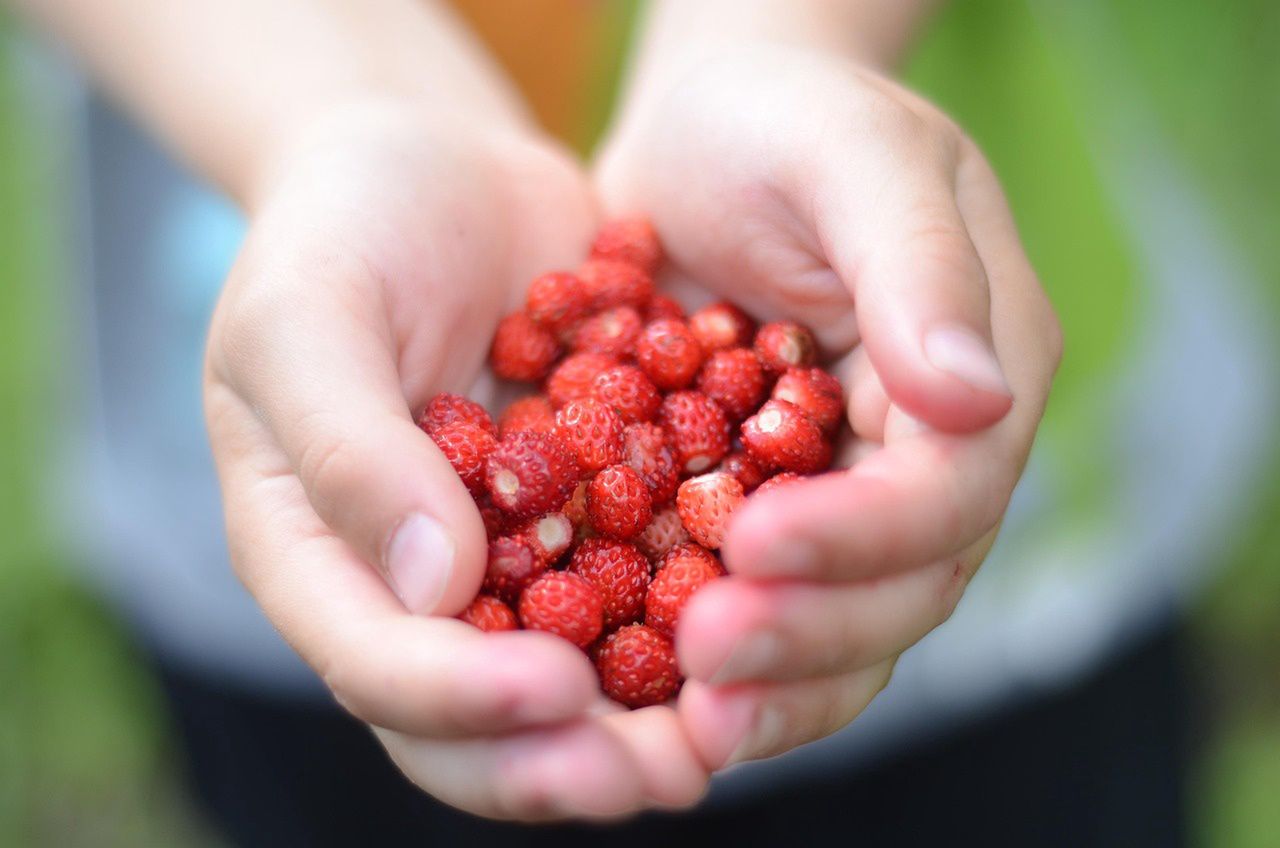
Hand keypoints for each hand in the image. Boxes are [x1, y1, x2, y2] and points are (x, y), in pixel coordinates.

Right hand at [204, 101, 707, 818]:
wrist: (432, 173)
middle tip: (667, 771)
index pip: (379, 668)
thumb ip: (350, 451)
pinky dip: (695, 621)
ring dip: (649, 723)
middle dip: (569, 761)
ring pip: (575, 682)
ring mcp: (510, 561)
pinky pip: (644, 591)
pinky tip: (771, 622)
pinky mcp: (592, 517)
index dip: (462, 700)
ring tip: (728, 731)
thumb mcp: (307, 321)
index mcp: (321, 559)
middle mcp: (417, 588)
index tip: (559, 691)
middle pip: (480, 722)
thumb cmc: (340, 234)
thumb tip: (436, 587)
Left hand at [596, 48, 1061, 767]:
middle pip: (902, 587)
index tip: (759, 549)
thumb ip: (917, 266)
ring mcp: (847, 497)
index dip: (864, 536)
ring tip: (687, 722)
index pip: (947, 489)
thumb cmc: (780, 122)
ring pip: (839, 626)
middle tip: (707, 662)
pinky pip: (757, 609)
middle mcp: (926, 457)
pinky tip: (652, 695)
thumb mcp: (852, 159)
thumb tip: (975, 395)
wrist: (702, 139)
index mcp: (978, 374)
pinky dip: (712, 659)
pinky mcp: (765, 515)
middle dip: (810, 633)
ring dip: (772, 682)